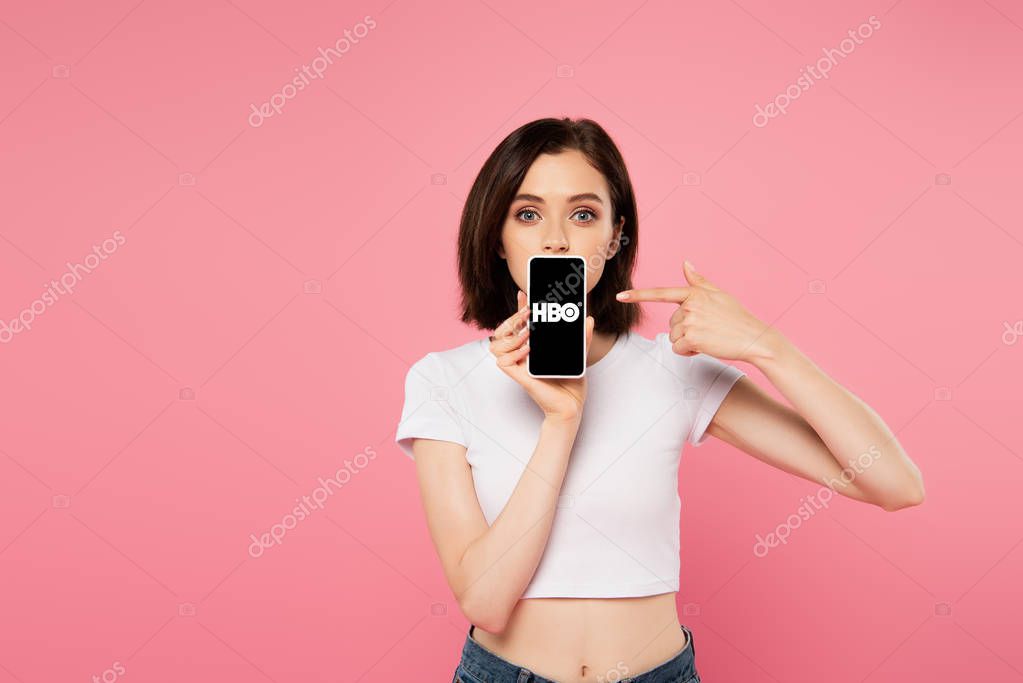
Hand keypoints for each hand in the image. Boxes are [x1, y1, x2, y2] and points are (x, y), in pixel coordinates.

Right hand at [488, 290, 594, 419]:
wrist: (572, 406)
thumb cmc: (571, 383)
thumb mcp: (578, 355)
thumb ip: (582, 337)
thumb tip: (588, 319)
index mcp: (532, 348)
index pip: (520, 324)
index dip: (519, 308)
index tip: (524, 294)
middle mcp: (521, 355)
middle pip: (502, 331)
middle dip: (512, 318)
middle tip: (529, 312)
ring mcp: (518, 366)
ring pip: (496, 345)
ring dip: (511, 335)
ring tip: (529, 333)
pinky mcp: (519, 377)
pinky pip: (503, 361)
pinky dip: (513, 353)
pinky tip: (528, 350)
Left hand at [616, 260, 775, 361]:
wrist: (754, 338)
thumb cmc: (737, 317)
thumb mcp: (718, 295)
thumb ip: (698, 281)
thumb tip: (685, 264)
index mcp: (693, 293)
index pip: (661, 294)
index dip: (638, 296)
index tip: (620, 296)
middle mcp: (689, 305)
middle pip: (671, 323)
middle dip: (685, 330)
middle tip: (708, 330)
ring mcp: (690, 321)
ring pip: (673, 337)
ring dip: (687, 342)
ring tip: (709, 337)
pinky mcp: (692, 338)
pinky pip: (678, 349)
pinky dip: (689, 352)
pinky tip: (707, 346)